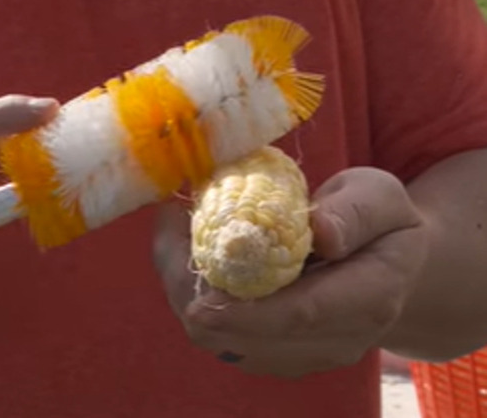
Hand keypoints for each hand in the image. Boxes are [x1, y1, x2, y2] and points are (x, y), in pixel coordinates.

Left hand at [153, 167, 427, 377]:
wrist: (384, 264)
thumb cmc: (379, 223)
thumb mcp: (381, 197)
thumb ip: (356, 211)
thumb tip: (320, 232)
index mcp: (369, 299)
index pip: (300, 316)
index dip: (245, 311)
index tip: (199, 299)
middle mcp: (334, 341)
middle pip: (248, 338)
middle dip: (197, 293)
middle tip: (171, 229)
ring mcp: (302, 355)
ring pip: (224, 341)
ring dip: (188, 291)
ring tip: (175, 231)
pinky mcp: (275, 354)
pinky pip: (220, 337)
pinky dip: (195, 296)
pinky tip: (189, 253)